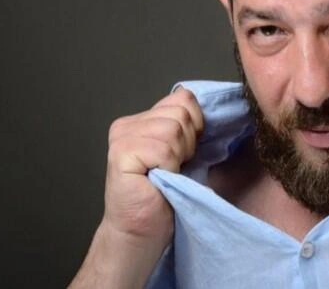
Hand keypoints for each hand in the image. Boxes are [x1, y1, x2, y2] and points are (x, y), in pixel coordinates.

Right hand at [103, 87, 203, 245]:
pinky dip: (169, 167)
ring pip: (173, 129)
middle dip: (188, 142)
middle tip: (174, 167)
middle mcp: (127, 124)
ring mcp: (122, 138)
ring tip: (166, 173)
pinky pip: (164, 149)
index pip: (183, 98)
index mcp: (141, 119)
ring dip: (178, 156)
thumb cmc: (164, 196)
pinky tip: (158, 179)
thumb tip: (207, 107)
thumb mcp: (180, 151)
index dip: (195, 125)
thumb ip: (184, 126)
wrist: (140, 232)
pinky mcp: (121, 154)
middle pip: (181, 112)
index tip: (186, 152)